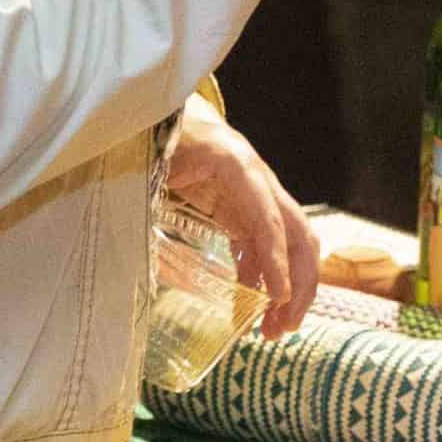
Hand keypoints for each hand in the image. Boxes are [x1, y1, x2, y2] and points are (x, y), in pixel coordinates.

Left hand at [164, 100, 318, 337]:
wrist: (161, 112)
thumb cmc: (155, 135)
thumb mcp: (153, 162)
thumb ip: (153, 196)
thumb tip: (142, 252)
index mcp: (237, 166)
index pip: (269, 219)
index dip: (276, 260)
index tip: (276, 299)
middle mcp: (257, 181)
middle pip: (297, 235)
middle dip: (299, 284)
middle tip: (283, 328)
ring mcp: (254, 197)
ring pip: (288, 246)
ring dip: (286, 287)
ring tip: (269, 330)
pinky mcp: (242, 210)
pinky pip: (263, 248)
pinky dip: (264, 278)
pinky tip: (249, 305)